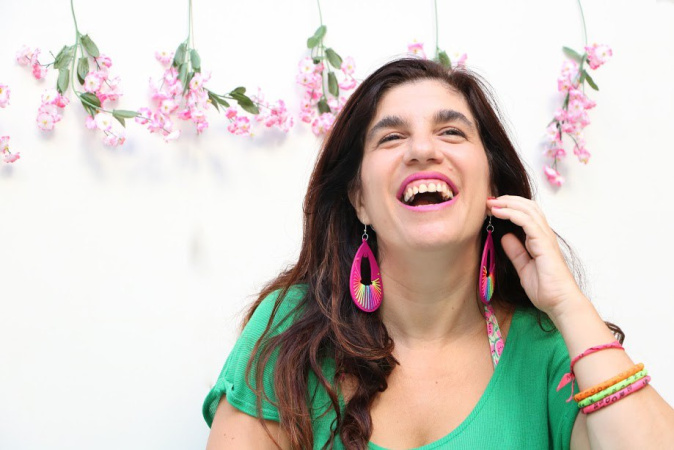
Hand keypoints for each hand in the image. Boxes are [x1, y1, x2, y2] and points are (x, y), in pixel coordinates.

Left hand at [487, 195, 584, 316]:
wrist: (560, 303)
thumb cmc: (546, 289)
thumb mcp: (523, 267)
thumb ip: (516, 252)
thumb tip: (505, 236)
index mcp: (539, 239)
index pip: (526, 213)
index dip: (509, 206)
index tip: (491, 206)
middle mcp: (544, 235)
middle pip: (528, 206)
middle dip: (507, 200)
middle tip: (489, 200)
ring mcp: (545, 238)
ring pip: (528, 209)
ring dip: (508, 203)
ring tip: (491, 202)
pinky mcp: (544, 244)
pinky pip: (528, 222)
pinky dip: (512, 213)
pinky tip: (499, 212)